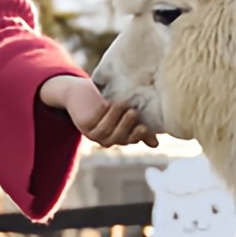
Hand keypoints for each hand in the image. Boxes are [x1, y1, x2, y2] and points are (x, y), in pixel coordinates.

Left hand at [40, 75, 158, 148]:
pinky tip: (109, 104)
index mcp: (119, 135)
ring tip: (123, 104)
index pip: (131, 139)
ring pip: (107, 131)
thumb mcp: (124, 110)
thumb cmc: (105, 98)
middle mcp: (107, 138)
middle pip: (119, 138)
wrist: (79, 92)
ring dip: (115, 119)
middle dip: (127, 126)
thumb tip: (155, 144)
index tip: (145, 127)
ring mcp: (94, 133)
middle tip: (134, 112)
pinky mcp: (84, 125)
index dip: (138, 135)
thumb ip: (139, 124)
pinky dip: (103, 115)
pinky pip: (95, 124)